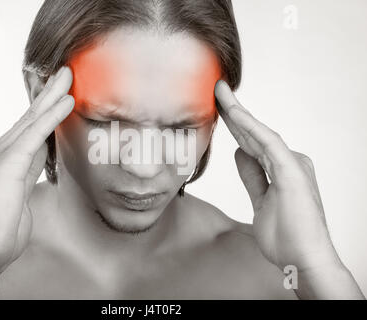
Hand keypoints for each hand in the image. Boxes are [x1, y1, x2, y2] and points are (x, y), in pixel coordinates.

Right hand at [0, 66, 73, 271]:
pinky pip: (34, 135)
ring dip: (52, 97)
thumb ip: (28, 176)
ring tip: (68, 76)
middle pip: (27, 119)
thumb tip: (41, 161)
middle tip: (64, 74)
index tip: (59, 95)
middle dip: (48, 96)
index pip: (26, 132)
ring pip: (30, 121)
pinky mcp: (6, 165)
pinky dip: (52, 116)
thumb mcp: (19, 199)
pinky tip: (66, 101)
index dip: (44, 113)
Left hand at [214, 80, 343, 272]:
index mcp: (282, 168)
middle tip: (215, 91)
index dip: (235, 124)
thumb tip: (240, 153)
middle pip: (254, 133)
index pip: (252, 142)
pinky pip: (267, 143)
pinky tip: (234, 113)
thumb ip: (252, 175)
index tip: (217, 108)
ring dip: (238, 112)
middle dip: (232, 112)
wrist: (302, 259)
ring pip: (259, 132)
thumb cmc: (286, 235)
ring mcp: (292, 164)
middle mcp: (289, 161)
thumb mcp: (260, 200)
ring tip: (220, 92)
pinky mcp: (292, 171)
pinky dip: (249, 126)